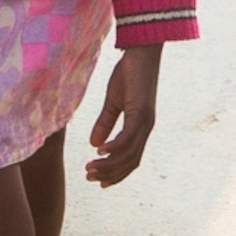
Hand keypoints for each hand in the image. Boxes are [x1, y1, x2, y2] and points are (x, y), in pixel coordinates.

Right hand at [84, 45, 161, 185]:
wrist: (142, 52)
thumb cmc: (129, 74)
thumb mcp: (113, 101)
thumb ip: (105, 122)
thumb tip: (94, 144)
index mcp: (140, 128)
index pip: (131, 159)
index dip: (117, 173)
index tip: (100, 182)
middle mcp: (145, 128)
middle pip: (130, 161)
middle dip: (110, 173)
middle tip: (90, 177)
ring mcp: (145, 122)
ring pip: (129, 153)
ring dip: (109, 164)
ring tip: (91, 168)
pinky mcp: (141, 112)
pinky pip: (128, 136)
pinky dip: (114, 147)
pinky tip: (100, 151)